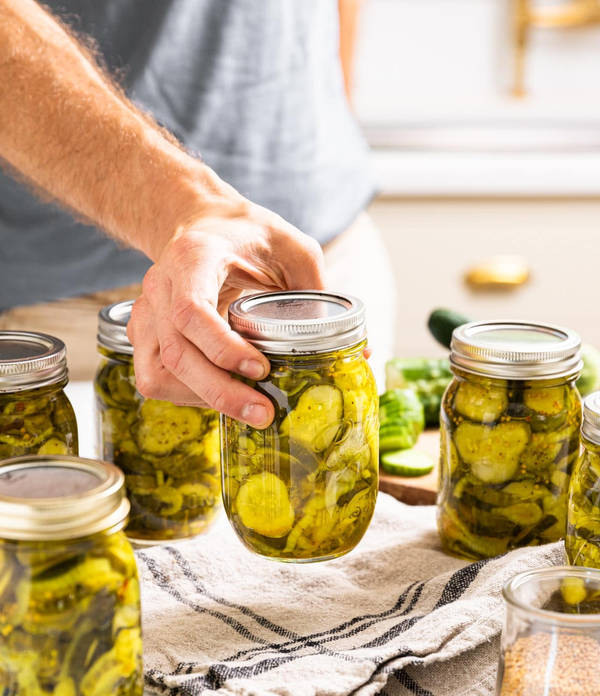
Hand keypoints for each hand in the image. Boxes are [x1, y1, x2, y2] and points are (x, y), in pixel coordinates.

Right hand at [127, 196, 324, 426]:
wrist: (201, 223)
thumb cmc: (248, 235)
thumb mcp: (292, 247)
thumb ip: (319, 293)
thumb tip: (361, 352)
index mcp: (194, 257)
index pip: (192, 310)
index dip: (224, 348)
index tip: (261, 369)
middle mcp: (160, 284)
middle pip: (178, 352)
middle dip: (221, 392)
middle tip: (263, 414)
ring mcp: (145, 311)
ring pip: (160, 372)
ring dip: (203, 399)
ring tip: (247, 409)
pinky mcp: (143, 333)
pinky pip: (154, 377)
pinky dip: (186, 396)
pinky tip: (219, 396)